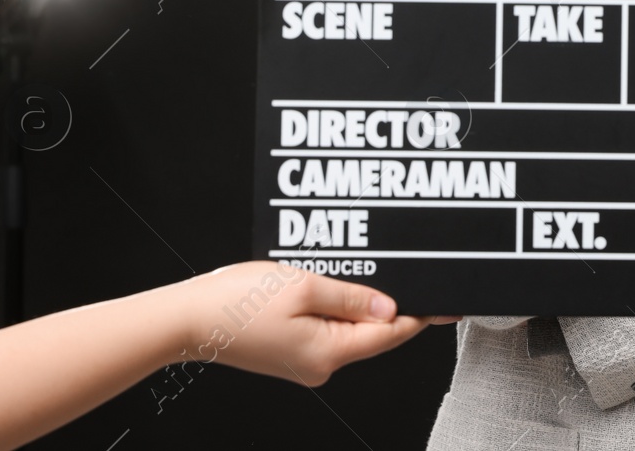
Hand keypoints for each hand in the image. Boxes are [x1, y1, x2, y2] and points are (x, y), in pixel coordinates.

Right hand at [174, 261, 428, 386]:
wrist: (189, 319)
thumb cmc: (238, 301)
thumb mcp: (305, 286)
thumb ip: (353, 297)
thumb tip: (391, 307)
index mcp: (329, 352)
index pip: (390, 335)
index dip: (420, 315)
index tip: (446, 304)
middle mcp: (321, 365)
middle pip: (372, 332)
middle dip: (386, 302)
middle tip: (402, 269)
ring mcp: (305, 362)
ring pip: (349, 329)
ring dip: (357, 301)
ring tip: (355, 270)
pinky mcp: (291, 353)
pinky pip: (326, 328)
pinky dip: (334, 307)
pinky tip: (327, 284)